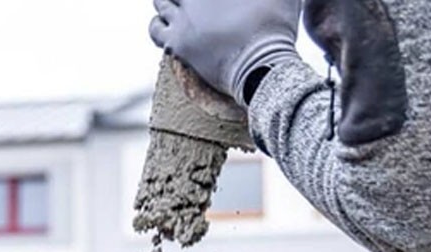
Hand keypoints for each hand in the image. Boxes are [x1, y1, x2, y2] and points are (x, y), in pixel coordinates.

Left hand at [149, 0, 301, 104]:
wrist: (262, 66)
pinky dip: (157, 23)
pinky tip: (165, 23)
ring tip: (175, 5)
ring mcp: (183, 20)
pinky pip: (155, 30)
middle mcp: (193, 0)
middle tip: (194, 6)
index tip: (210, 3)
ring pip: (160, 3)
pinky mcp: (176, 44)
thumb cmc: (274, 28)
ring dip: (166, 2)